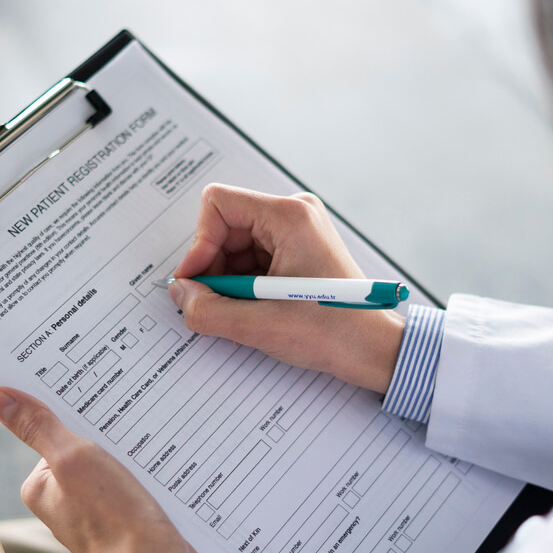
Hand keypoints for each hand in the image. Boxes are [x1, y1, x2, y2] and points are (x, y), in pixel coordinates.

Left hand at [0, 387, 209, 552]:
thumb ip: (37, 427)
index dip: (76, 413)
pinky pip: (135, 484)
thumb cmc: (112, 520)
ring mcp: (97, 512)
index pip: (56, 432)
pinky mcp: (127, 520)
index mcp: (41, 486)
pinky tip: (159, 470)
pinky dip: (147, 474)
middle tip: (128, 426)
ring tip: (146, 451)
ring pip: (115, 465)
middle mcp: (65, 501)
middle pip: (87, 448)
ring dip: (132, 454)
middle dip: (108, 435)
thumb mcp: (72, 459)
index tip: (96, 397)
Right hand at [170, 184, 404, 392]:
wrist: (374, 348)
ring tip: (244, 312)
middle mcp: (294, 214)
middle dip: (214, 268)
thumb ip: (208, 310)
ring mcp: (298, 230)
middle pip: (225, 226)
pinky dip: (244, 284)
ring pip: (236, 245)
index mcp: (289, 217)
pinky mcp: (298, 249)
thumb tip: (179, 294)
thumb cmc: (333, 331)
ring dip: (229, 280)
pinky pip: (253, 257)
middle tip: (215, 305)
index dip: (199, 245)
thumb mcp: (259, 326)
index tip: (196, 282)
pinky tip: (255, 309)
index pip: (218, 204)